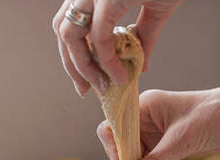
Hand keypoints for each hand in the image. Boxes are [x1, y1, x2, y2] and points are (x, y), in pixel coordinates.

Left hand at [52, 0, 181, 97]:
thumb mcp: (156, 9)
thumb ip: (144, 36)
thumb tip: (140, 65)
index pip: (69, 25)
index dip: (72, 55)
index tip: (86, 81)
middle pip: (63, 32)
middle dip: (73, 66)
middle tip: (87, 90)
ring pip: (71, 35)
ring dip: (83, 66)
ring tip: (103, 84)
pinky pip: (99, 35)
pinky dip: (106, 60)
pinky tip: (119, 74)